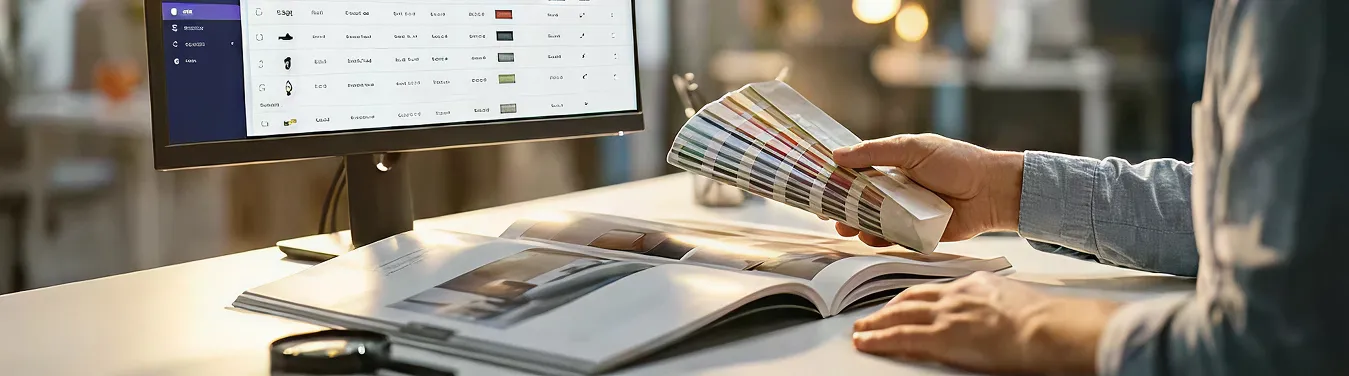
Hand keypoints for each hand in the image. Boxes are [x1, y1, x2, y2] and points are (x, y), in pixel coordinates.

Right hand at [831, 134, 1023, 245]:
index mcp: (893, 165)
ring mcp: (905, 212)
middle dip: (842, 207)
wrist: (992, 191)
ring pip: (871, 221)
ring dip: (856, 225)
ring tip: (847, 228)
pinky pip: (891, 238)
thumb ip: (875, 152)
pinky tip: (870, 238)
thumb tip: (837, 155)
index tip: (819, 187)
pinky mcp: (916, 233)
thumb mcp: (913, 149)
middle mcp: (896, 189)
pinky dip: (878, 240)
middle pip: (859, 200)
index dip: (837, 179)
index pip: (857, 171)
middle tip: (829, 213)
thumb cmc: (957, 163)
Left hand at [852, 272, 1119, 374]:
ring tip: (861, 330)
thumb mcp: (1016, 301)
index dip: (915, 296)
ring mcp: (946, 315)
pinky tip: (865, 343)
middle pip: (911, 298)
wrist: (1048, 328)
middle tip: (872, 315)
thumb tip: (998, 316)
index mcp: (975, 285)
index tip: (904, 302)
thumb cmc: (1045, 321)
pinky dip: (878, 340)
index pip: (936, 288)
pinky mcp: (941, 337)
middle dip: (889, 307)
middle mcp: (956, 295)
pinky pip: (900, 337)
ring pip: (899, 315)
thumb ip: (998, 304)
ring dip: (876, 323)